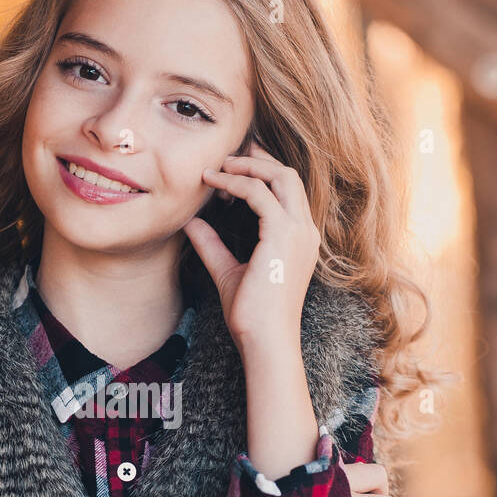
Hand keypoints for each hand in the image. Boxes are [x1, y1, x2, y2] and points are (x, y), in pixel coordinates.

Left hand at [183, 142, 320, 354]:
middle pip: (288, 176)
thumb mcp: (228, 271)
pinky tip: (214, 184)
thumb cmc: (251, 315)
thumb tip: (191, 223)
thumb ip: (212, 245)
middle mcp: (305, 231)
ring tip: (218, 167)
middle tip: (228, 157)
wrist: (264, 339)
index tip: (233, 171)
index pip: (288, 192)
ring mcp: (298, 231)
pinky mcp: (282, 234)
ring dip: (248, 167)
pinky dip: (235, 183)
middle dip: (258, 160)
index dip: (262, 175)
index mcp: (300, 239)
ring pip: (280, 176)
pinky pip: (259, 193)